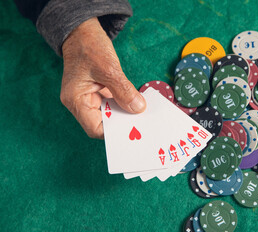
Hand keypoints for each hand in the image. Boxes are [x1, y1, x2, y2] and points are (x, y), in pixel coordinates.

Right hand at [61, 17, 145, 138]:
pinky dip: (124, 103)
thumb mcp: (109, 68)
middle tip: (141, 123)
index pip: (94, 128)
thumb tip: (138, 109)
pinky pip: (112, 104)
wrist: (82, 31)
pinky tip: (137, 103)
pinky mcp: (98, 92)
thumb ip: (123, 90)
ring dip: (124, 113)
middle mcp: (80, 103)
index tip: (132, 129)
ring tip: (142, 114)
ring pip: (109, 114)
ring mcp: (89, 98)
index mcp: (75, 100)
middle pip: (103, 123)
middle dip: (121, 123)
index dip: (113, 132)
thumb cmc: (89, 46)